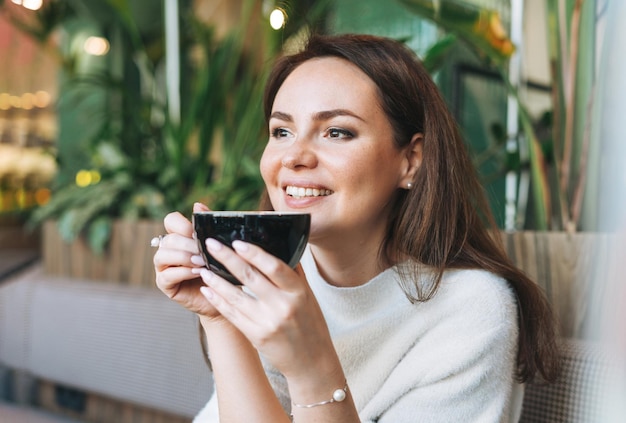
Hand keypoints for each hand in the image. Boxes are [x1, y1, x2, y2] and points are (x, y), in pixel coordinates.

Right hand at [154, 202, 221, 318]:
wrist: (224, 296)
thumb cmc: (221, 269)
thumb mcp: (218, 246)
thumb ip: (208, 226)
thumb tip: (198, 205)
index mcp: (180, 236)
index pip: (171, 220)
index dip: (182, 224)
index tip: (197, 232)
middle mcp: (169, 249)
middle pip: (169, 238)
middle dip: (188, 244)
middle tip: (204, 252)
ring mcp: (164, 267)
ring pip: (163, 254)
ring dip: (184, 257)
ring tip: (202, 263)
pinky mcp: (164, 284)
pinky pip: (167, 274)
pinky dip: (183, 272)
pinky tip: (198, 273)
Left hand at [197, 238, 339, 380]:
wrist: (311, 361)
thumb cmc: (311, 324)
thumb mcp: (308, 296)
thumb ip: (293, 273)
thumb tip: (279, 245)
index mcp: (298, 292)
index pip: (274, 267)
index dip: (254, 253)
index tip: (237, 242)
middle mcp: (282, 306)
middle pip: (250, 277)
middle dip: (227, 258)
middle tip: (211, 244)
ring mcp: (267, 322)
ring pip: (235, 296)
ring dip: (216, 280)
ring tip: (203, 268)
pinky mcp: (256, 335)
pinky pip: (232, 314)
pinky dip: (218, 300)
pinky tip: (208, 289)